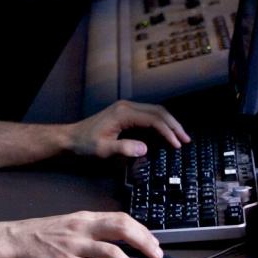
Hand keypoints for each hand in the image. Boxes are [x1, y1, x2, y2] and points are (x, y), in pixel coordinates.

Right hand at [0, 210, 161, 257]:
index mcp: (84, 218)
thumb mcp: (69, 225)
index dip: (142, 231)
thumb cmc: (39, 234)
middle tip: (157, 255)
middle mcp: (82, 229)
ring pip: (111, 253)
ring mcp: (74, 245)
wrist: (13, 240)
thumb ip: (92, 232)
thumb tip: (117, 245)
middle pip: (121, 229)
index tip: (154, 243)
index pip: (120, 218)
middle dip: (143, 242)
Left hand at [65, 100, 189, 158]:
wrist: (71, 138)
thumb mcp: (103, 149)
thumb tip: (145, 148)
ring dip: (169, 123)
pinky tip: (166, 134)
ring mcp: (126, 108)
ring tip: (181, 137)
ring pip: (155, 111)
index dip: (168, 132)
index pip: (153, 119)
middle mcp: (127, 107)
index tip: (178, 145)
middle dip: (174, 125)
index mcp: (123, 113)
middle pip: (158, 111)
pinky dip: (160, 123)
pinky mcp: (125, 114)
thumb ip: (123, 148)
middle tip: (186, 140)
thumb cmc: (85, 144)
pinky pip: (148, 115)